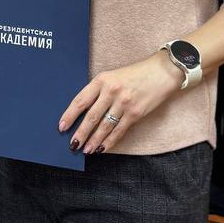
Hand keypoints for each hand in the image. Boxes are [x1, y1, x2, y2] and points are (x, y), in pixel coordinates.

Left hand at [59, 54, 181, 154]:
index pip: (80, 100)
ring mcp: (124, 103)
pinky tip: (102, 148)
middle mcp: (111, 91)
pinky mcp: (135, 113)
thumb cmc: (135, 74)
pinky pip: (119, 131)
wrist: (161, 72)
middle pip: (91, 116)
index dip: (69, 115)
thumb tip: (84, 112)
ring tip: (86, 150)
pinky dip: (109, 141)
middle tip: (72, 144)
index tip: (62, 126)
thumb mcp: (113, 76)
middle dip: (80, 133)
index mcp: (102, 79)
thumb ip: (99, 91)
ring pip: (104, 126)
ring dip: (94, 140)